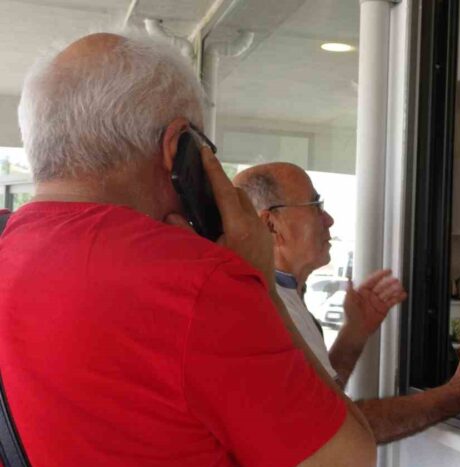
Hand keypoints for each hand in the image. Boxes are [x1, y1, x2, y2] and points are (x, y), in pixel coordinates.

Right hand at [166, 147, 274, 286]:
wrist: (259, 299)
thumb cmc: (230, 279)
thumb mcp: (206, 257)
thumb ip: (188, 234)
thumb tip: (171, 215)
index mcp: (238, 226)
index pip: (224, 190)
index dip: (213, 170)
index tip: (205, 151)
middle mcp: (254, 223)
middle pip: (236, 193)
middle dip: (220, 185)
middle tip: (203, 182)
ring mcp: (262, 229)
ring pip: (245, 204)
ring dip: (230, 200)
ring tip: (212, 205)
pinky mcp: (265, 236)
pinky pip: (251, 216)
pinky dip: (237, 213)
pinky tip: (225, 224)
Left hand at [344, 269, 407, 338]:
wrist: (356, 331)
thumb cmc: (350, 317)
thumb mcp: (348, 301)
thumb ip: (349, 289)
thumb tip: (348, 279)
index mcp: (362, 291)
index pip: (373, 280)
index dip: (380, 275)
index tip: (388, 271)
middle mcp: (371, 296)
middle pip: (382, 286)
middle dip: (389, 283)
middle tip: (396, 280)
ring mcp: (377, 302)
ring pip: (388, 293)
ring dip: (394, 290)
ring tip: (400, 287)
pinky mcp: (383, 309)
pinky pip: (391, 302)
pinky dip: (398, 298)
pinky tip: (402, 295)